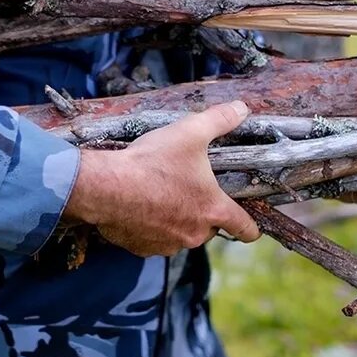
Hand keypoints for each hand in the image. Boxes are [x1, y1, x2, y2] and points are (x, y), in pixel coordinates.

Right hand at [64, 101, 260, 256]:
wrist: (105, 187)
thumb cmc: (152, 162)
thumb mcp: (190, 132)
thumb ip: (219, 119)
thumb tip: (242, 108)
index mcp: (213, 209)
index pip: (245, 228)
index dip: (250, 227)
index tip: (250, 228)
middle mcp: (195, 234)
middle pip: (209, 228)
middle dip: (201, 212)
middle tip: (185, 188)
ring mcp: (167, 244)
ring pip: (180, 234)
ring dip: (175, 220)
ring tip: (157, 194)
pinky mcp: (142, 248)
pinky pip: (153, 239)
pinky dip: (149, 226)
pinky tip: (137, 206)